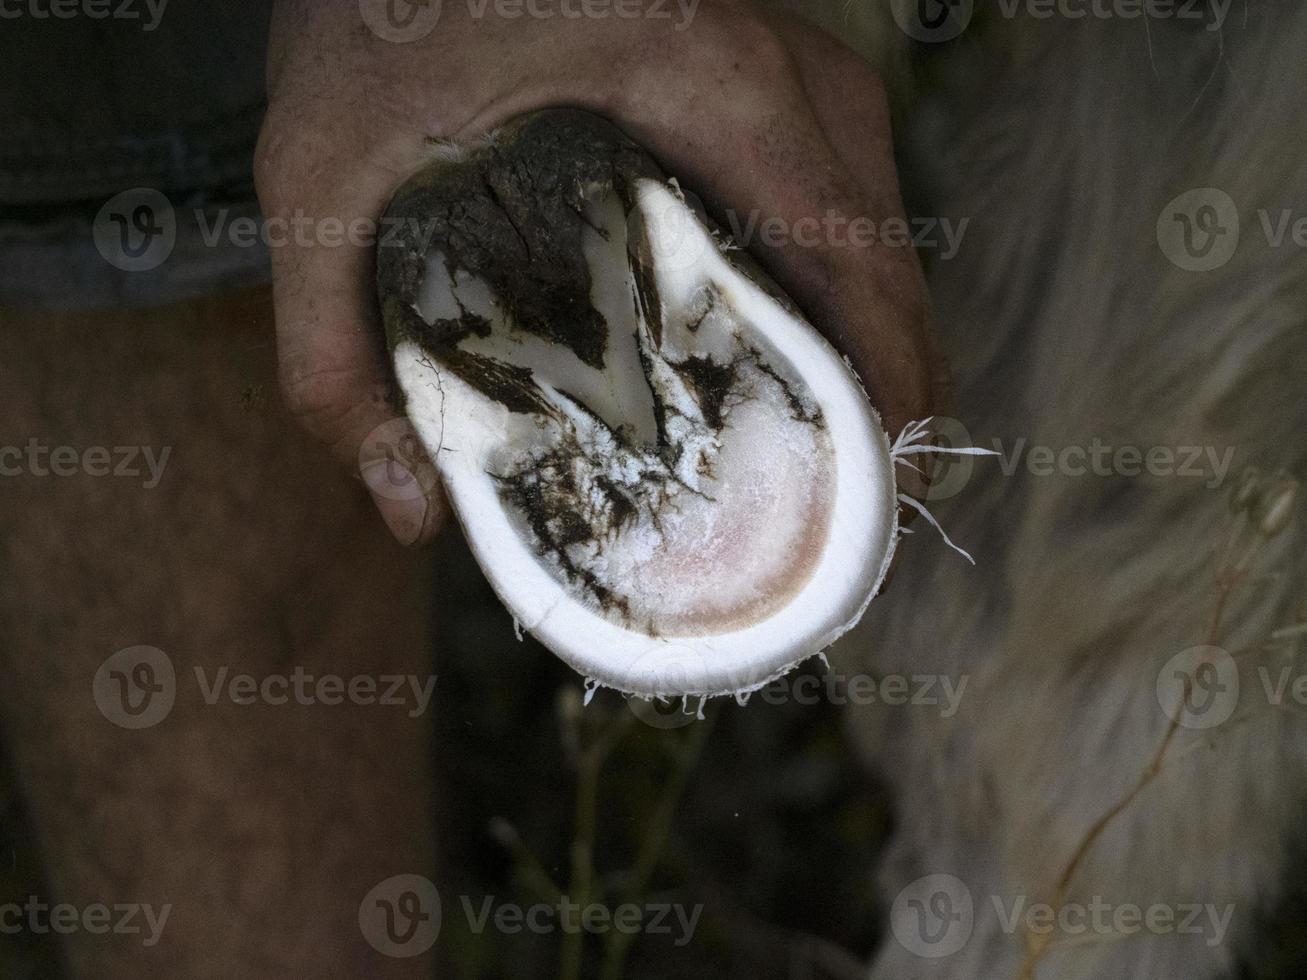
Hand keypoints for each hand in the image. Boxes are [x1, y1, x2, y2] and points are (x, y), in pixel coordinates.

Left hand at [256, 0, 946, 545]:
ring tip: (832, 427)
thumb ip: (332, 352)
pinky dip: (834, 263)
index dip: (891, 371)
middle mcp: (772, 56)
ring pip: (871, 207)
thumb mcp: (322, 178)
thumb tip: (410, 509)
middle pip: (880, 240)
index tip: (892, 476)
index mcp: (703, 77)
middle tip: (856, 486)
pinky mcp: (753, 56)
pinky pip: (834, 174)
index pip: (850, 247)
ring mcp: (774, 47)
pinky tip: (792, 330)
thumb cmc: (367, 8)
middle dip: (887, 369)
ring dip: (866, 319)